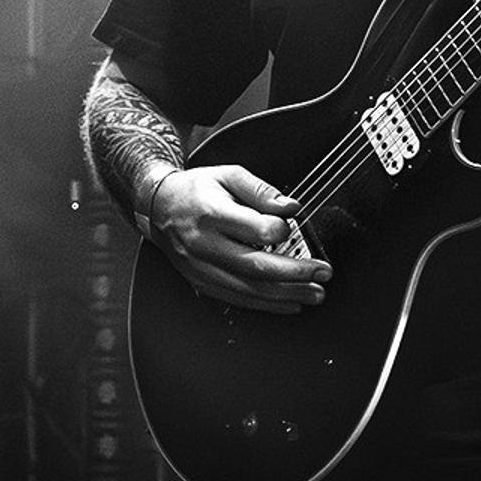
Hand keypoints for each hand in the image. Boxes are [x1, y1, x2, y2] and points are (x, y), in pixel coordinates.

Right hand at [146, 163, 331, 315]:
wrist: (158, 206)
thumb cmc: (196, 190)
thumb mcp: (228, 175)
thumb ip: (262, 190)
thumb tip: (292, 208)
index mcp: (211, 212)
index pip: (253, 229)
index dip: (280, 231)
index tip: (294, 228)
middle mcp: (204, 244)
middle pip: (256, 267)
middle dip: (296, 274)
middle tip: (322, 273)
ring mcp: (201, 267)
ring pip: (249, 289)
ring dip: (287, 295)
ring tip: (315, 293)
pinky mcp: (200, 282)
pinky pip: (237, 299)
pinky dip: (267, 304)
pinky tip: (289, 303)